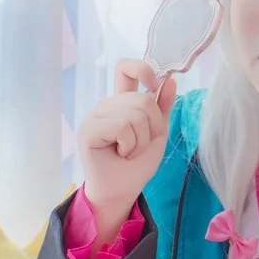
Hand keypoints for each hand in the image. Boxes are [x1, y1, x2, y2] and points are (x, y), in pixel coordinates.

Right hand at [78, 59, 176, 218]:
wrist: (123, 190)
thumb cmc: (137, 164)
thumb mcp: (158, 132)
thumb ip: (162, 107)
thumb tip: (170, 80)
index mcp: (123, 102)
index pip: (126, 69)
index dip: (143, 69)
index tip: (155, 85)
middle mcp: (108, 105)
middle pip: (143, 100)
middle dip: (152, 128)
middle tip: (140, 146)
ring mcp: (96, 115)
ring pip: (135, 115)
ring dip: (141, 141)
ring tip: (129, 152)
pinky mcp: (88, 129)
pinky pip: (122, 127)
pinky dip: (130, 146)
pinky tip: (121, 154)